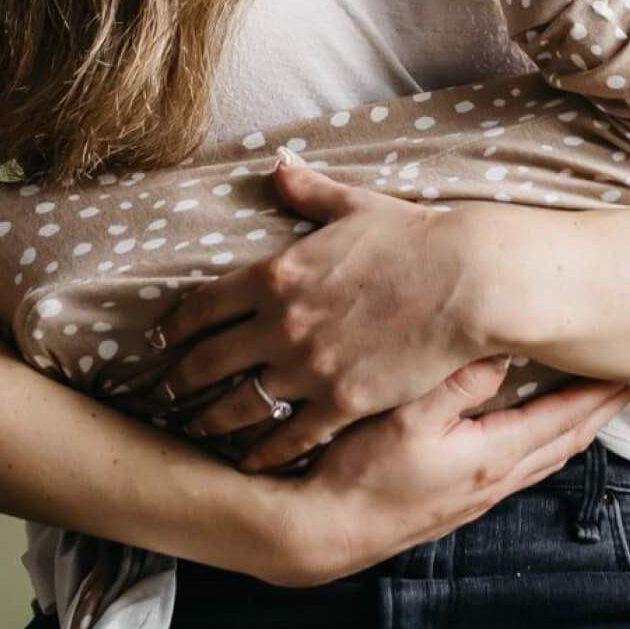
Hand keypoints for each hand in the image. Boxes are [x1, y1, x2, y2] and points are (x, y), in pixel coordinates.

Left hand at [142, 156, 497, 468]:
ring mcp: (309, 367)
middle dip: (178, 380)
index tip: (161, 340)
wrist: (468, 282)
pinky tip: (250, 462)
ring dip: (210, 419)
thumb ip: (310, 192)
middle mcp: (280, 323)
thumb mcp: (356, 206)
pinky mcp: (342, 402)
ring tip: (195, 428)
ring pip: (240, 404)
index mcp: (276, 273)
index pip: (203, 305)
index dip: (175, 327)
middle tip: (162, 392)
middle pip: (208, 360)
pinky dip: (264, 452)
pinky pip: (290, 435)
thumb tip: (279, 165)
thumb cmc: (415, 238)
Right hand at [264, 355, 629, 585]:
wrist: (322, 532)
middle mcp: (495, 481)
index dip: (603, 391)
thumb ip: (458, 381)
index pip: (567, 417)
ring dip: (575, 427)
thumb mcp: (406, 416)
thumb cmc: (359, 474)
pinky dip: (543, 442)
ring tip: (594, 401)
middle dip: (601, 409)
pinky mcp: (457, 502)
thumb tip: (502, 347)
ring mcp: (477, 496)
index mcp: (492, 456)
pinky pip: (520, 467)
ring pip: (545, 457)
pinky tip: (534, 433)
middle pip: (568, 440)